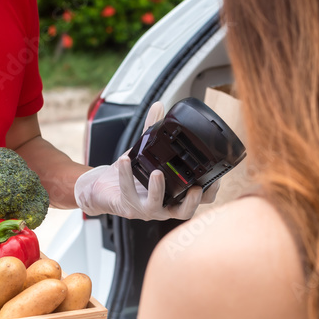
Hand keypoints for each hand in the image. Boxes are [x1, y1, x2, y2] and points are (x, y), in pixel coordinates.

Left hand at [74, 102, 219, 220]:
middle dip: (192, 202)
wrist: (103, 189)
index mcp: (175, 194)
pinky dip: (126, 175)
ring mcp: (147, 210)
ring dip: (158, 190)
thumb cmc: (130, 175)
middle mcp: (164, 205)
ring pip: (157, 206)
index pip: (200, 199)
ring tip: (157, 173)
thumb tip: (159, 106)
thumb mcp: (145, 152)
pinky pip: (128, 192)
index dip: (210, 191)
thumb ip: (153, 130)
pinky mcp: (128, 208)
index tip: (215, 178)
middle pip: (185, 212)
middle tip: (195, 188)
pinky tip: (125, 160)